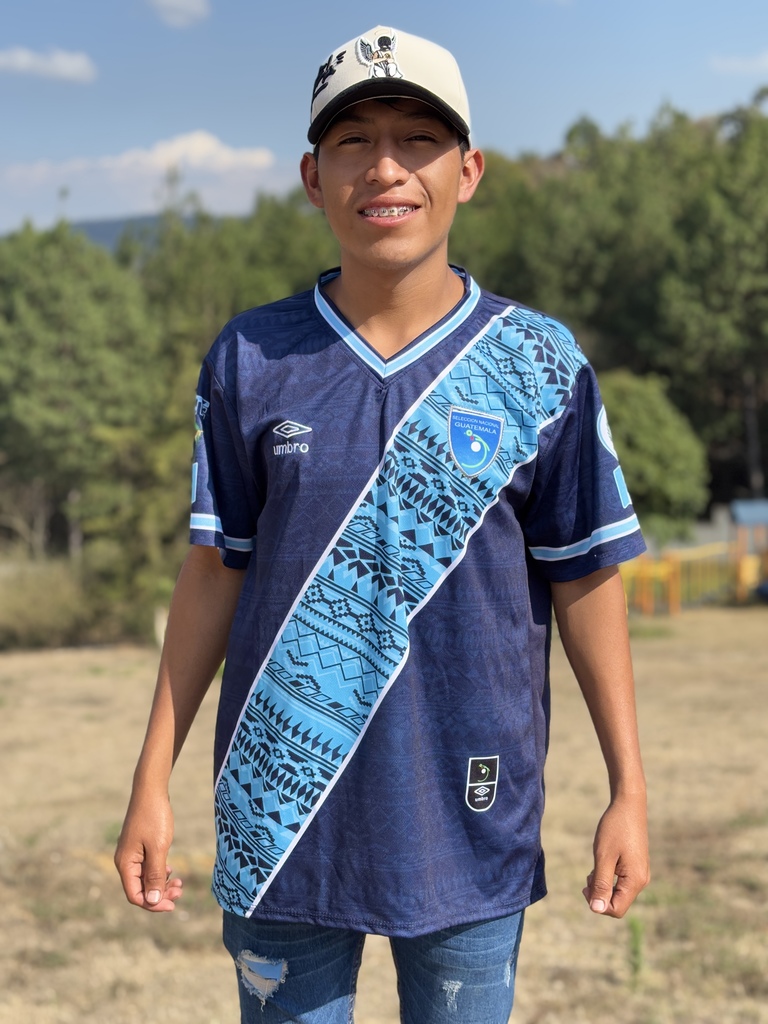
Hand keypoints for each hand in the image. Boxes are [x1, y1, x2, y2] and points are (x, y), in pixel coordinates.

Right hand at [114, 791, 182, 911]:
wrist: (151, 790)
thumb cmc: (154, 817)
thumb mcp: (158, 848)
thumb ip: (155, 875)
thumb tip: (153, 901)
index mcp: (125, 864)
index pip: (135, 896)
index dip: (153, 904)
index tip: (173, 905)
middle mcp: (125, 861)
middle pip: (140, 889)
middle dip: (160, 894)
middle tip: (181, 891)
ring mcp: (132, 854)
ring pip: (145, 879)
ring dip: (162, 884)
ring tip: (180, 883)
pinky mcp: (139, 847)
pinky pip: (147, 867)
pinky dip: (160, 872)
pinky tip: (171, 871)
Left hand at [582, 794, 649, 917]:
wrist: (628, 805)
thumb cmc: (614, 829)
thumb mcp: (603, 857)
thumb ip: (600, 884)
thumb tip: (596, 909)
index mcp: (635, 880)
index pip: (616, 910)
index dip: (598, 904)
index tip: (585, 885)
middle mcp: (641, 880)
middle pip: (618, 903)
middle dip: (599, 894)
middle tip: (588, 876)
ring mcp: (640, 873)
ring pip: (618, 892)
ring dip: (602, 885)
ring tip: (594, 867)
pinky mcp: (636, 865)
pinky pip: (621, 882)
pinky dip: (608, 877)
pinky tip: (601, 863)